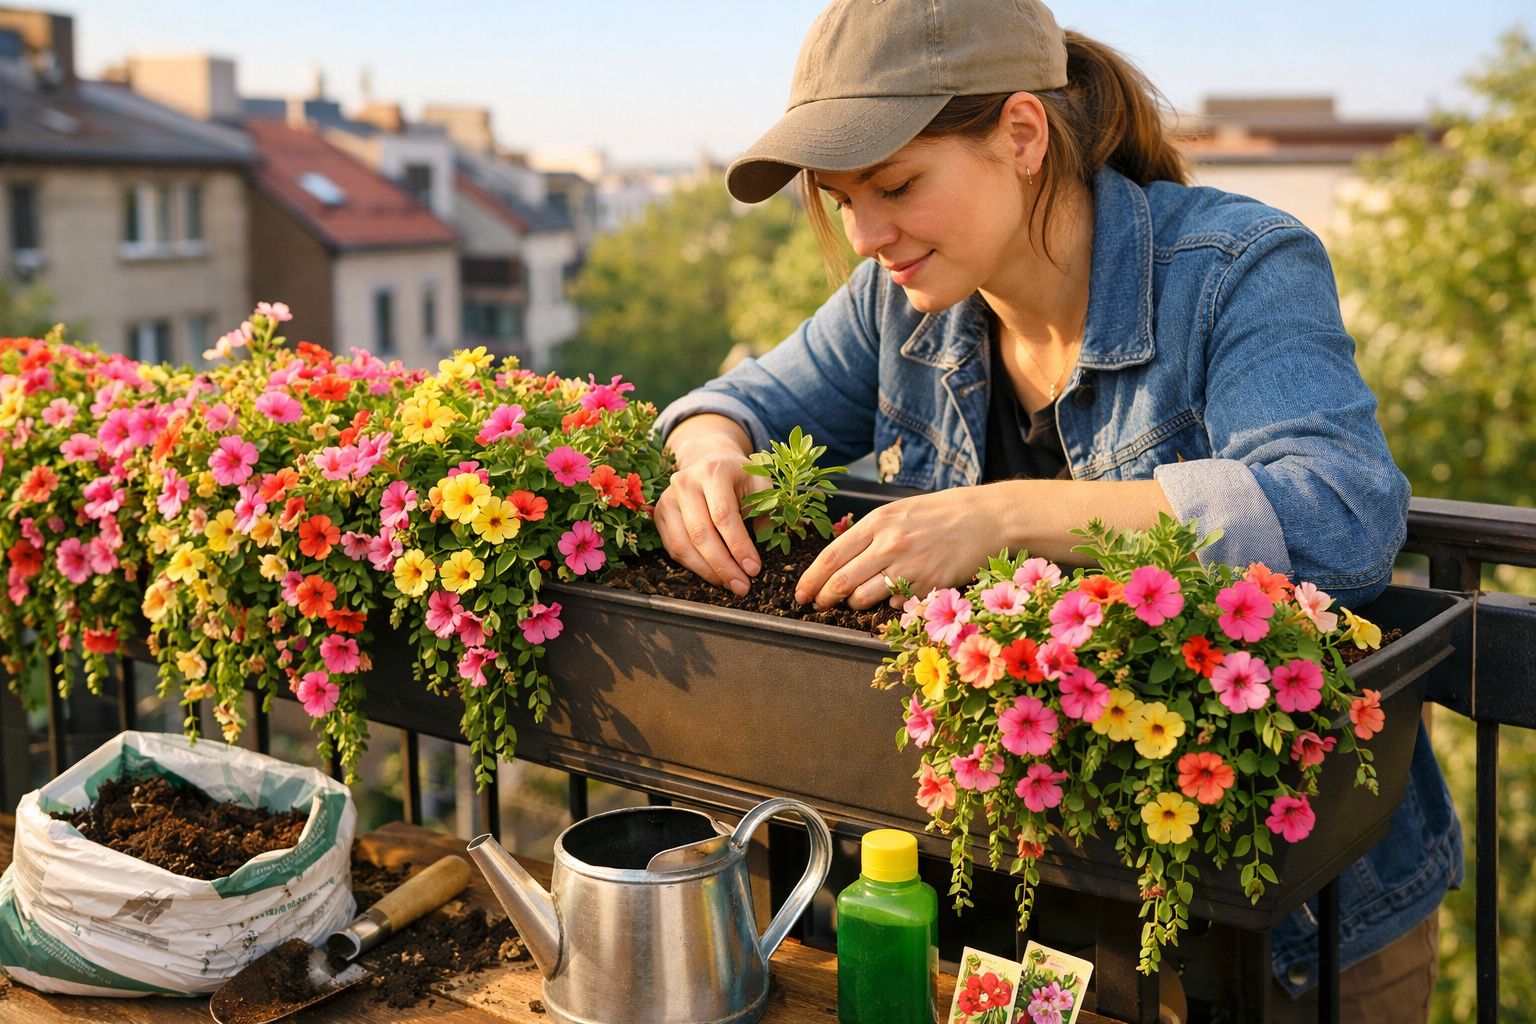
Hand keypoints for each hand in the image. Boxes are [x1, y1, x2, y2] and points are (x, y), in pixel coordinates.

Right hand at [654, 418, 764, 595]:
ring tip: (729, 584)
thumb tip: (765, 539)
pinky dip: (694, 566)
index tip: (754, 569)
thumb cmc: (739, 477)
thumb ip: (766, 508)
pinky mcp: (660, 514)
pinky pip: (673, 548)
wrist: (709, 461)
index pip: (724, 515)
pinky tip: (713, 574)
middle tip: (742, 586)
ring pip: (682, 545)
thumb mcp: (760, 483)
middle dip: (723, 565)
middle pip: (700, 533)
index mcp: (713, 472)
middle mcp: (685, 483)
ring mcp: (668, 499)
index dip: (739, 546)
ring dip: (707, 571)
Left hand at [795, 489, 1002, 609]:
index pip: (831, 556)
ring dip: (854, 604)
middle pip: (842, 582)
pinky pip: (895, 605)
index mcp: (878, 522)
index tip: (800, 593)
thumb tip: (841, 561)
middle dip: (824, 598)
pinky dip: (889, 604)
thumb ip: (870, 534)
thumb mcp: (899, 512)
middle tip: (818, 605)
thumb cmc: (941, 514)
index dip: (811, 579)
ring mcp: (909, 567)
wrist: (986, 519)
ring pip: (864, 598)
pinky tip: (896, 594)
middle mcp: (889, 544)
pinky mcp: (928, 586)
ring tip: (857, 600)